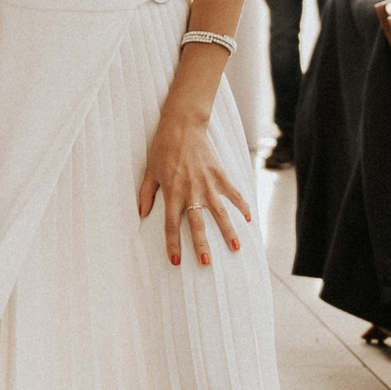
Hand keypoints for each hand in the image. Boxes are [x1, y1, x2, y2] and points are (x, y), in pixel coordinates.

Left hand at [138, 112, 250, 266]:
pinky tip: (249, 220)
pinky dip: (242, 206)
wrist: (182, 126)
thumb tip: (141, 213)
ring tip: (235, 248)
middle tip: (206, 262)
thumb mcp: (150, 171)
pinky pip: (234, 194)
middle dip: (201, 245)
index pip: (172, 225)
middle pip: (197, 224)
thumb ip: (146, 194)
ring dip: (228, 232)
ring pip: (220, 213)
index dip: (173, 244)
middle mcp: (191, 192)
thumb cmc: (162, 148)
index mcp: (172, 193)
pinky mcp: (220, 175)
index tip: (176, 261)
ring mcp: (208, 184)